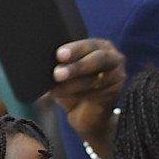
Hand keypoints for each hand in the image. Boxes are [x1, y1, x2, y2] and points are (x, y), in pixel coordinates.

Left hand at [48, 39, 125, 155]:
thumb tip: (40, 58)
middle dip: (77, 66)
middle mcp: (114, 59)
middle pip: (98, 60)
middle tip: (57, 73)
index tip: (59, 55)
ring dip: (71, 85)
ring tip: (52, 88)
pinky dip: (73, 95)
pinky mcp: (114, 94)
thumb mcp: (68, 68)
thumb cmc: (75, 85)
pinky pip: (94, 94)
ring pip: (94, 80)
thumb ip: (63, 61)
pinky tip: (56, 96)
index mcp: (102, 46)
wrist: (87, 114)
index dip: (75, 49)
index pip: (90, 45)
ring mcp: (117, 77)